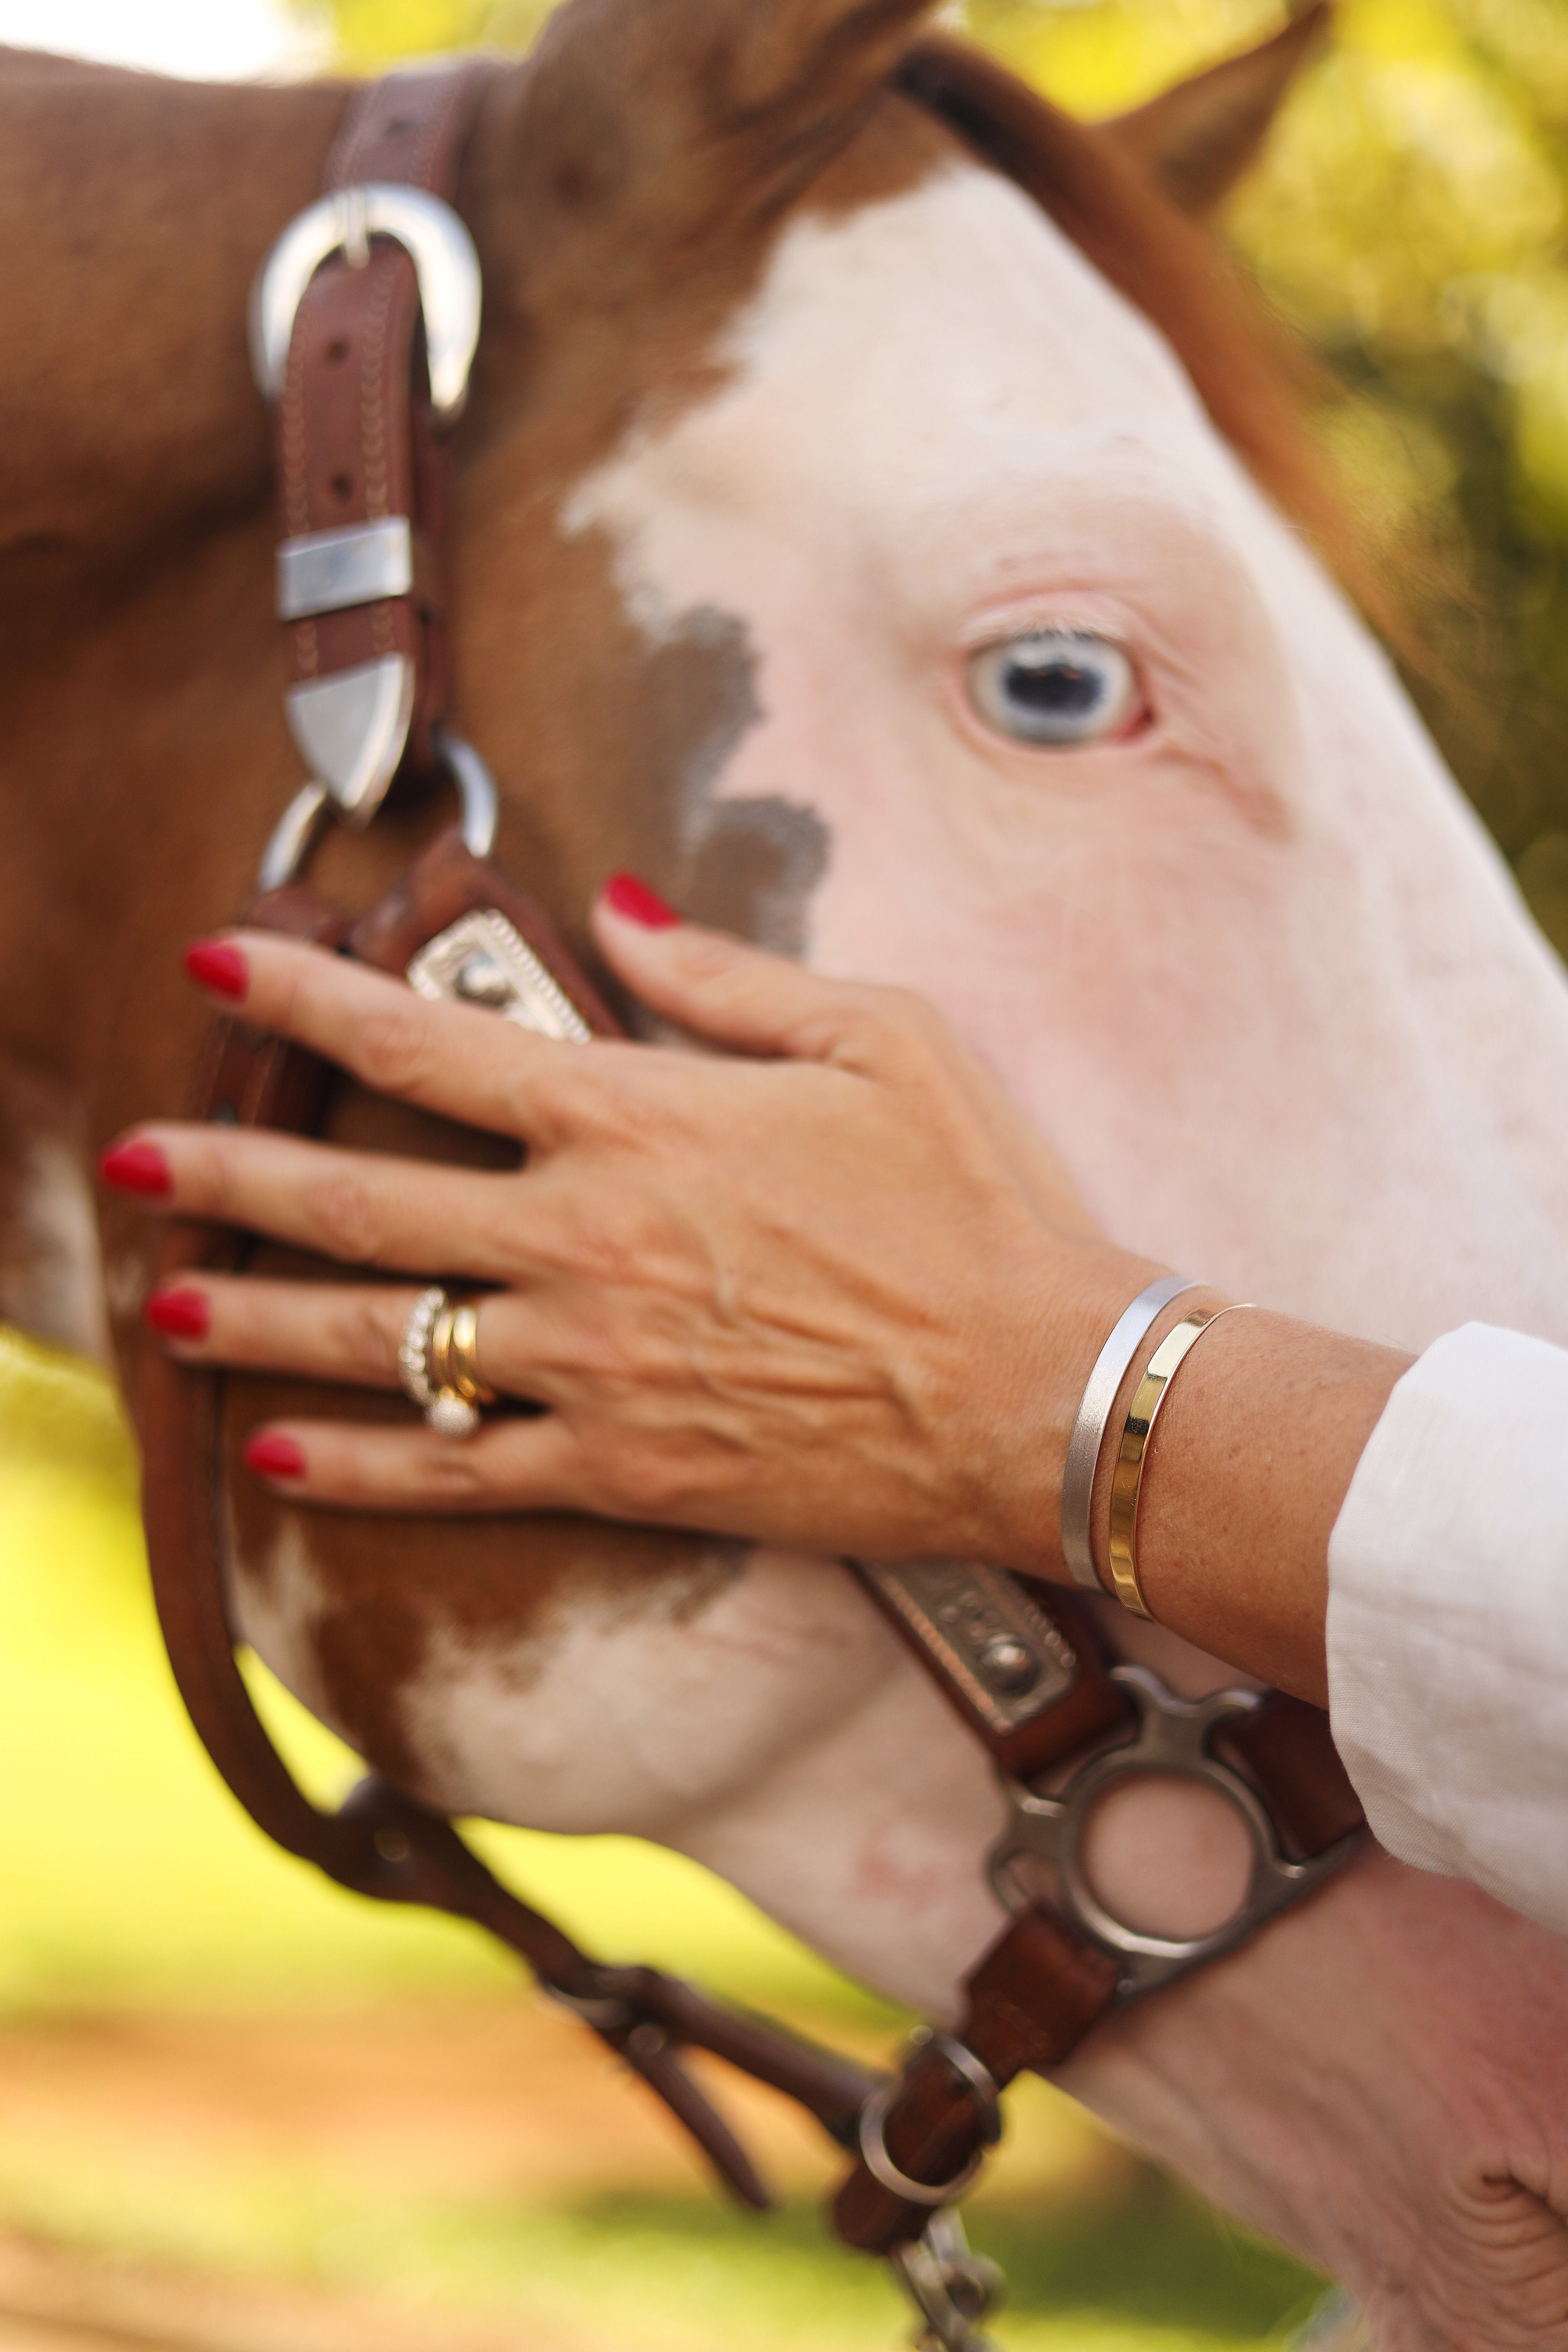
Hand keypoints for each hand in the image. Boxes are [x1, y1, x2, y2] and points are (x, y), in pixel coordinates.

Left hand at [108, 888, 1146, 1570]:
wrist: (1042, 1389)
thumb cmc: (979, 1202)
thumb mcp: (883, 1036)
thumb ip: (729, 976)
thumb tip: (622, 915)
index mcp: (639, 1121)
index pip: (430, 1044)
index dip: (308, 996)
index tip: (220, 960)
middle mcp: (587, 1241)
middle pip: (362, 1206)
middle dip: (226, 1173)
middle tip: (128, 1158)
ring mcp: (594, 1366)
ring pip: (382, 1344)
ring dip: (253, 1321)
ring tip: (159, 1308)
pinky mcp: (624, 1470)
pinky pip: (457, 1470)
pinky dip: (355, 1466)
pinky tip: (273, 1453)